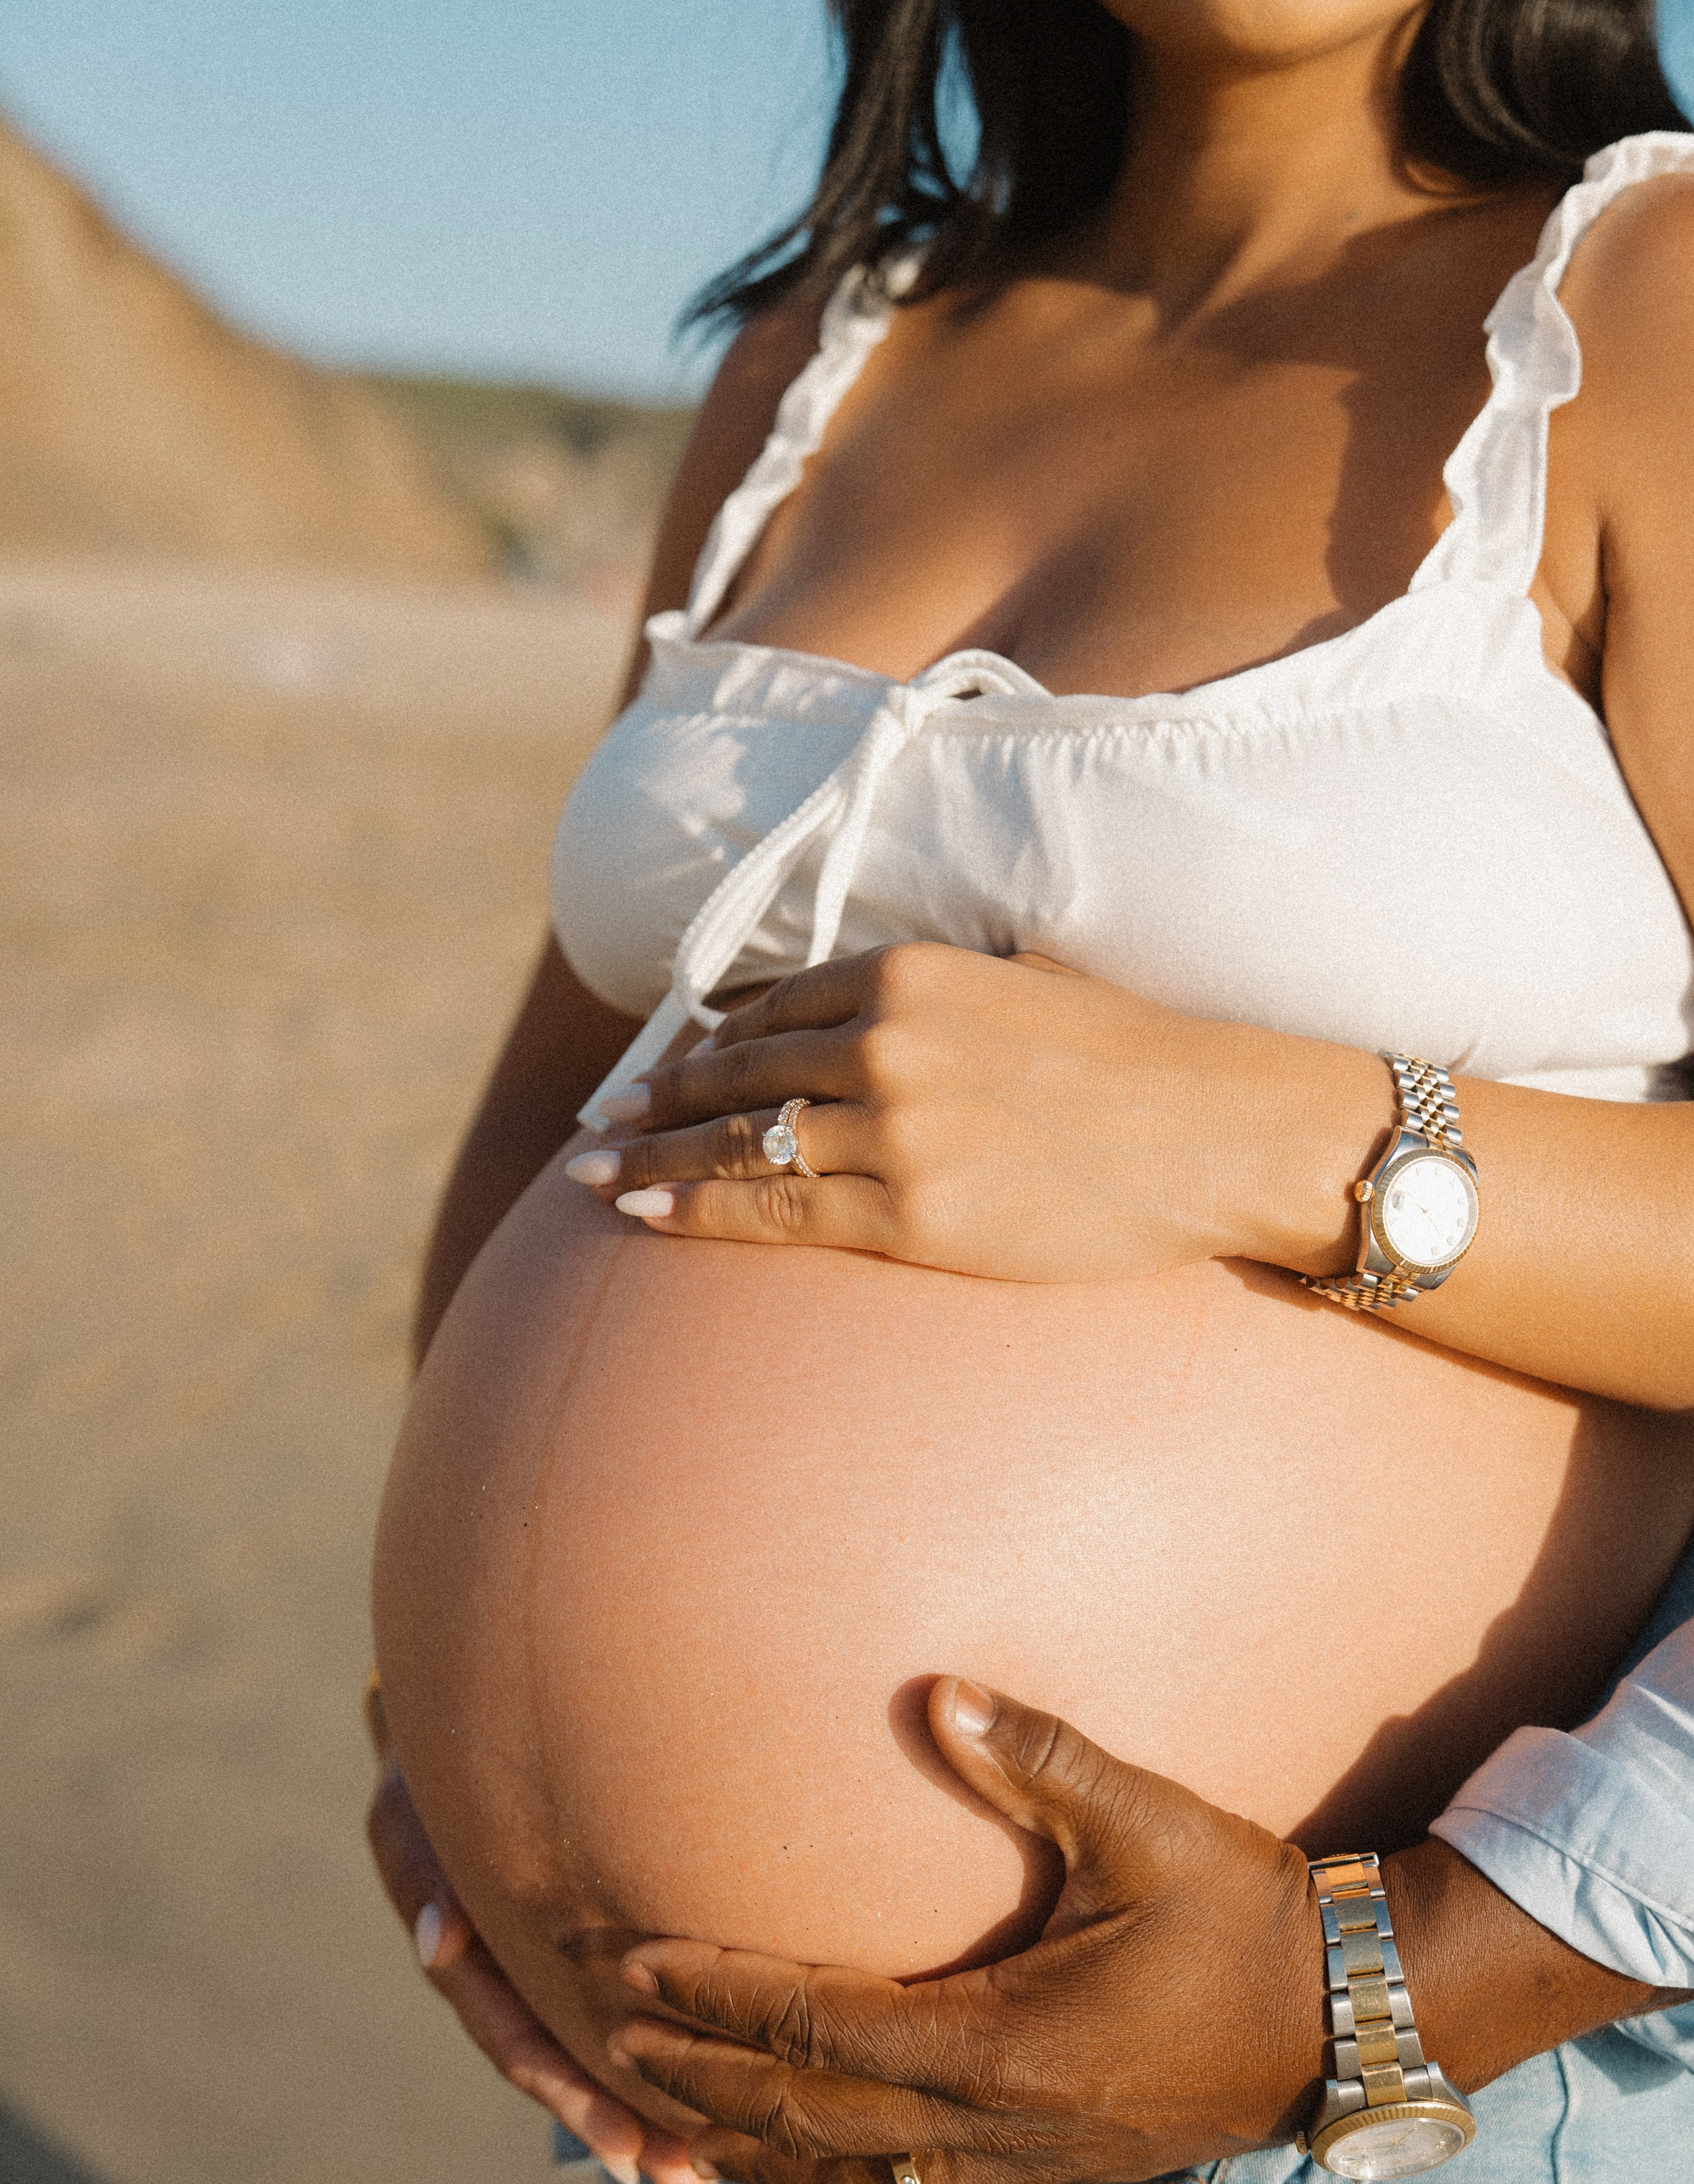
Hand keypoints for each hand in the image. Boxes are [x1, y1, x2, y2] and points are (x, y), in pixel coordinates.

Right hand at [365, 1695, 711, 2183]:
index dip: (567, 2091)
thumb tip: (438, 1941)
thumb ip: (422, 1861)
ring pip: (582, 2030)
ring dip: (638, 2101)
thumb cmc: (447, 1735)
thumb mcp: (417, 1790)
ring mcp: (524, 1931)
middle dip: (617, 2120)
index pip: (511, 2031)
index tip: (629, 2151)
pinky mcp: (566, 1914)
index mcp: (455, 1928)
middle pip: (553, 2054)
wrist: (472, 1681)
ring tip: (699, 2173)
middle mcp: (491, 1943)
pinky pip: (603, 1986)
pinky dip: (643, 2039)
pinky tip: (694, 2091)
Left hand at [566, 944, 1382, 1284]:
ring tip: (599, 1174)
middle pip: (739, 1070)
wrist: (1217, 1132)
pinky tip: (646, 1211)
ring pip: (740, 1140)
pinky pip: (775, 1208)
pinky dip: (696, 1207)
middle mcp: (884, 1040)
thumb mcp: (1018, 989)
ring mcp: (894, 1127)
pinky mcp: (913, 1210)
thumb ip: (929, 1002)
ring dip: (657, 1156)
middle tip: (607, 1122)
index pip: (774, 1006)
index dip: (711, 1041)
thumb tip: (855, 1024)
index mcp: (909, 972)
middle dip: (663, 1098)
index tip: (671, 1065)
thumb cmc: (1135, 1064)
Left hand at [602, 1678, 1325, 2183]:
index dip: (719, 1998)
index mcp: (1002, 2041)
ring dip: (752, 2147)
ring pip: (849, 2179)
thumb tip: (940, 1691)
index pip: (819, 2028)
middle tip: (604, 2030)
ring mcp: (1020, 2158)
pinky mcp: (1045, 2166)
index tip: (635, 1963)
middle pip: (808, 2118)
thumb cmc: (1244, 1908)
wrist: (1345, 2016)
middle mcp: (995, 2121)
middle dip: (699, 2075)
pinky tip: (798, 2157)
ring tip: (664, 2112)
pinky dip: (830, 2178)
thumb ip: (1040, 1756)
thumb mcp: (1146, 1820)